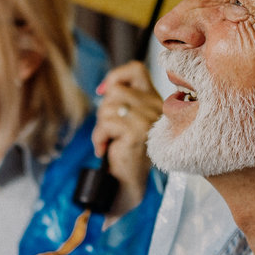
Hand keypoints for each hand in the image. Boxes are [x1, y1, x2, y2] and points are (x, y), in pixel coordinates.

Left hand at [92, 61, 161, 216]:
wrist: (129, 184)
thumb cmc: (126, 153)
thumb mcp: (127, 120)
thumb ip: (122, 101)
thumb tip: (104, 88)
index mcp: (155, 100)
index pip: (136, 69)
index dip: (116, 76)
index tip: (103, 91)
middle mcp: (156, 107)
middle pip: (115, 91)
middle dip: (104, 111)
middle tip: (108, 132)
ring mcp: (148, 119)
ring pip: (108, 107)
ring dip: (100, 127)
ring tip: (108, 142)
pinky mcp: (137, 132)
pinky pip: (106, 123)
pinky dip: (98, 137)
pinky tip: (104, 149)